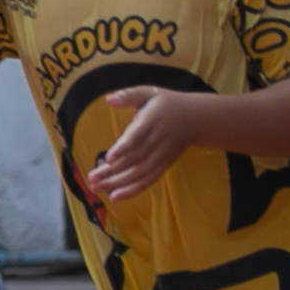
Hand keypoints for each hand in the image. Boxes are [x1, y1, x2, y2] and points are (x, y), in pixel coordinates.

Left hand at [86, 85, 205, 204]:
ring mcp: (162, 155)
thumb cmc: (167, 103)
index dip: (124, 148)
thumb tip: (109, 99)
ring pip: (140, 173)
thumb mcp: (149, 93)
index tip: (109, 158)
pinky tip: (114, 197)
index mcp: (152, 122)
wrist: (198, 118)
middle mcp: (157, 141)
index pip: (137, 136)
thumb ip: (128, 95)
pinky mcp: (164, 164)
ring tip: (96, 188)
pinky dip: (133, 190)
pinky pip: (149, 180)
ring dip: (118, 183)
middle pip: (134, 160)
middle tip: (91, 178)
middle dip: (112, 171)